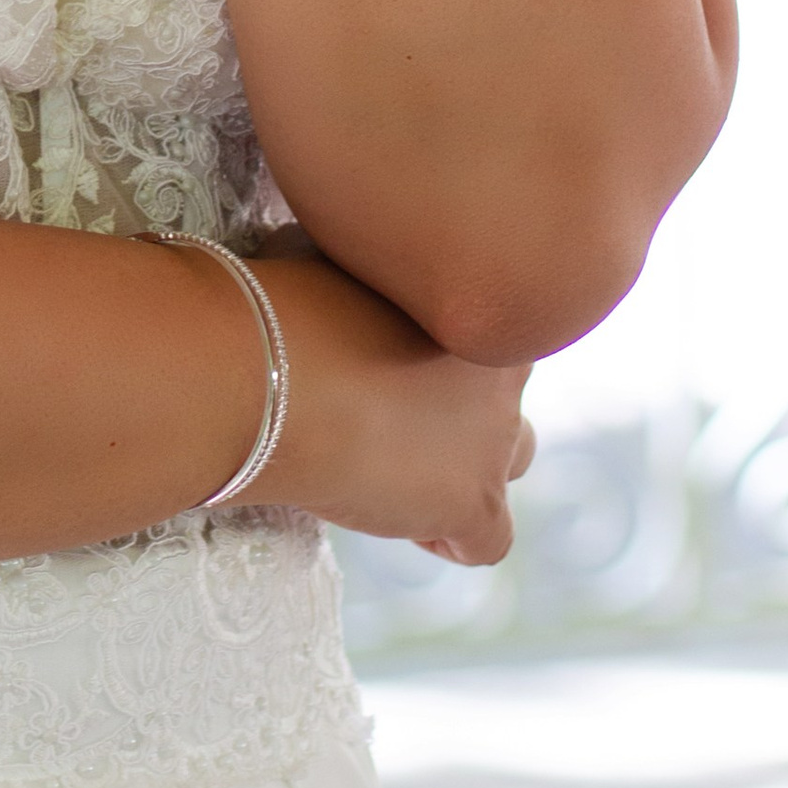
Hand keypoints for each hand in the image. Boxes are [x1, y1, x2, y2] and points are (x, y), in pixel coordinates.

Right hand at [255, 252, 534, 563]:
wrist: (272, 374)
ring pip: (515, 459)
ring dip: (471, 465)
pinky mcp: (472, 502)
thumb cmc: (287, 303)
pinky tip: (400, 518)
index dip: (444, 348)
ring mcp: (493, 439)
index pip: (490, 324)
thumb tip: (341, 247)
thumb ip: (369, 271)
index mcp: (473, 302)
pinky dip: (451, 537)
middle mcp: (500, 370)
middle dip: (465, 404)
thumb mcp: (336, 260)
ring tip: (404, 467)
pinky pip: (487, 540)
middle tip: (394, 409)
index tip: (392, 355)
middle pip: (505, 390)